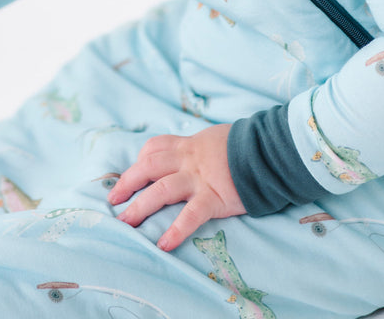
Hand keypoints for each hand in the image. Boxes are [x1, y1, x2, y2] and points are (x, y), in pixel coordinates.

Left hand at [108, 124, 245, 250]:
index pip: (155, 147)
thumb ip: (202, 148)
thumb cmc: (247, 145)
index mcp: (190, 145)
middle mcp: (189, 159)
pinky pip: (191, 214)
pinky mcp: (215, 196)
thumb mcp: (217, 138)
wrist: (270, 149)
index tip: (130, 175)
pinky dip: (176, 229)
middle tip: (113, 201)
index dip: (139, 160)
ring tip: (125, 224)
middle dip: (128, 183)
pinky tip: (164, 244)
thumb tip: (195, 155)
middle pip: (149, 166)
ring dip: (141, 207)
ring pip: (162, 189)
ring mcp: (200, 177)